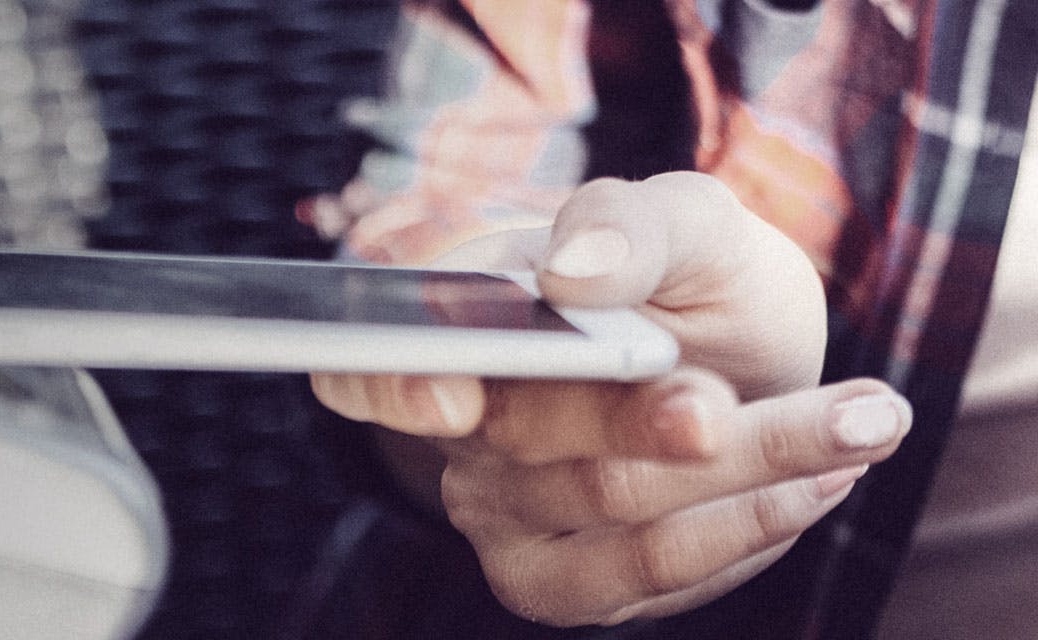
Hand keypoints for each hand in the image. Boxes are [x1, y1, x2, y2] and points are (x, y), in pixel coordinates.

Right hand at [311, 173, 910, 624]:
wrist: (742, 355)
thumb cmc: (689, 278)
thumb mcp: (686, 220)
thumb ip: (633, 223)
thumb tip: (576, 271)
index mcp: (449, 324)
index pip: (365, 372)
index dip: (391, 391)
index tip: (453, 402)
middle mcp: (457, 430)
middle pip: (526, 440)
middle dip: (640, 420)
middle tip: (727, 402)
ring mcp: (504, 515)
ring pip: (610, 510)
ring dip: (745, 470)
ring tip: (860, 421)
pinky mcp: (565, 583)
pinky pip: (646, 576)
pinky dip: (746, 529)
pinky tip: (817, 478)